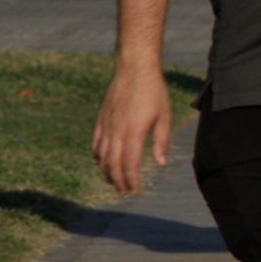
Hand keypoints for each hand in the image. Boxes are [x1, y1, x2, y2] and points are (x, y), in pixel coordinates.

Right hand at [92, 64, 172, 195]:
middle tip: (124, 192)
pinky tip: (102, 162)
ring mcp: (106, 125)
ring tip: (114, 182)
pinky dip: (97, 156)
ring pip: (101, 156)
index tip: (134, 191)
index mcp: (133, 132)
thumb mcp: (165, 116)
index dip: (131, 180)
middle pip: (113, 164)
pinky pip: (95, 143)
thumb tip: (160, 163)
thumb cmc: (154, 92)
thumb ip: (161, 141)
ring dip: (106, 172)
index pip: (129, 164)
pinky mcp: (100, 119)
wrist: (134, 68)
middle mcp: (116, 131)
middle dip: (118, 181)